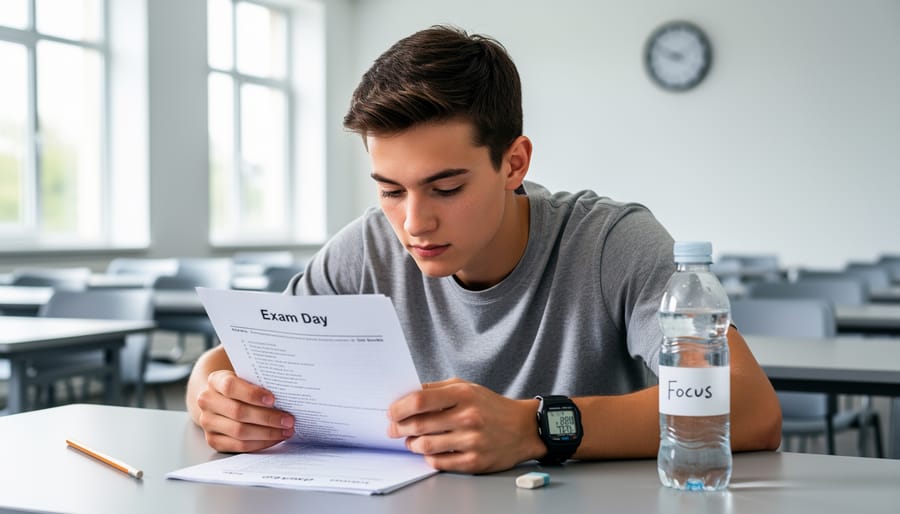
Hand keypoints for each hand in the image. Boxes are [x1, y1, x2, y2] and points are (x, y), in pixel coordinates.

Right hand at [194, 370, 294, 452]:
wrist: (221, 399)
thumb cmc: (242, 386)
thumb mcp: (247, 376)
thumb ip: (260, 380)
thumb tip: (286, 390)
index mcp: (215, 380)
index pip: (230, 386)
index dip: (252, 394)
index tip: (273, 399)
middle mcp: (207, 401)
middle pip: (238, 412)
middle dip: (267, 417)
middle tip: (289, 420)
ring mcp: (208, 422)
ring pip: (239, 431)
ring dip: (267, 433)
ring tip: (287, 431)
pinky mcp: (213, 440)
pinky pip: (239, 446)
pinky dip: (260, 443)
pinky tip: (275, 438)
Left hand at [387, 378, 544, 472]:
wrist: (524, 428)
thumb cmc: (490, 406)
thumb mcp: (466, 387)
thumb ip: (436, 389)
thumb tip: (405, 396)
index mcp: (463, 395)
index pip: (419, 400)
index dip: (398, 408)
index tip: (391, 412)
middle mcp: (468, 417)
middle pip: (418, 425)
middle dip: (399, 428)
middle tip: (393, 429)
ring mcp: (471, 441)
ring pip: (425, 445)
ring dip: (411, 443)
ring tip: (410, 440)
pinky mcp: (474, 462)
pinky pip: (439, 462)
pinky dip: (428, 456)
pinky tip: (428, 450)